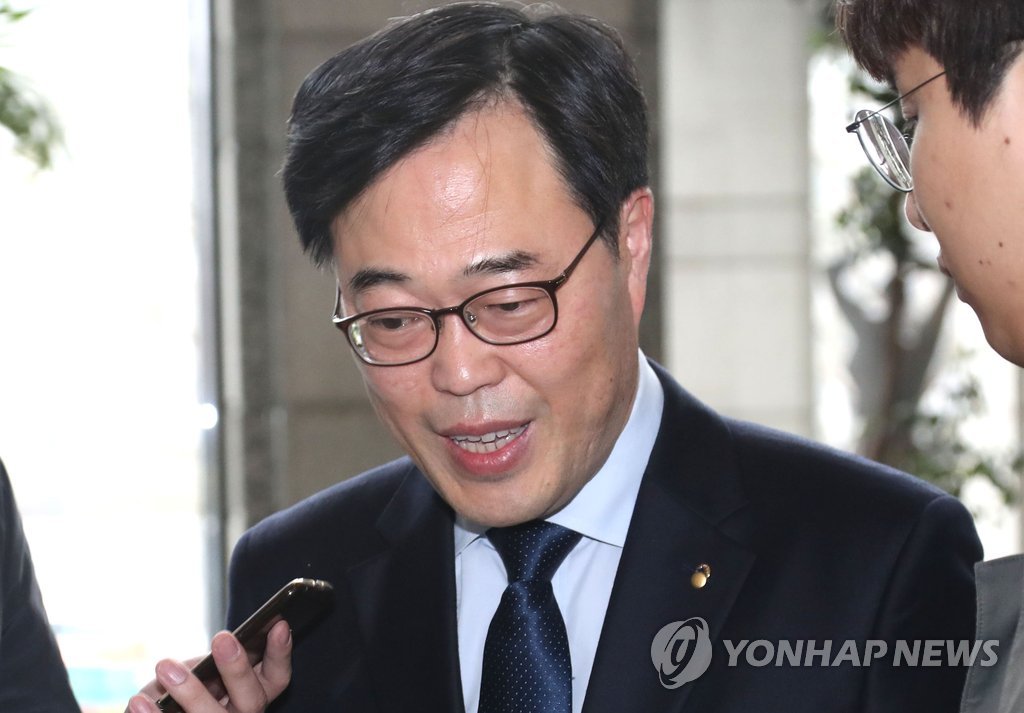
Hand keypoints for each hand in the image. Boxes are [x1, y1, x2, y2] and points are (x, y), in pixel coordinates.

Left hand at [126, 619, 292, 712]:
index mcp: (252, 694)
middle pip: (253, 700)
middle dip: (238, 668)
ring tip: (165, 666)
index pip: (278, 676)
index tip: (280, 623)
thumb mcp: (197, 673)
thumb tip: (205, 655)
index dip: (281, 653)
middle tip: (222, 638)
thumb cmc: (181, 694)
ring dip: (192, 692)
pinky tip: (137, 700)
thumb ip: (205, 665)